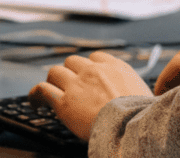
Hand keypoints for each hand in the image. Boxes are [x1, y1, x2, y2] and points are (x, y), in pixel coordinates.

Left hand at [28, 51, 152, 140]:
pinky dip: (35, 95)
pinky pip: (42, 90)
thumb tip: (139, 96)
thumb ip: (134, 88)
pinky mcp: (63, 101)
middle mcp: (94, 71)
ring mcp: (77, 84)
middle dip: (69, 72)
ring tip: (50, 91)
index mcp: (115, 67)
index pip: (95, 57)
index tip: (86, 74)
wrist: (130, 124)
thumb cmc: (140, 114)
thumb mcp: (144, 92)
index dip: (88, 65)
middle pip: (72, 62)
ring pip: (55, 71)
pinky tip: (35, 102)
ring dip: (52, 81)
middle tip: (68, 84)